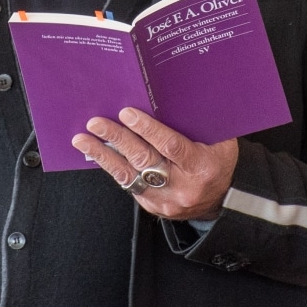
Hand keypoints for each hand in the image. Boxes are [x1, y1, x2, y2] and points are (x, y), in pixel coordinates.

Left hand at [73, 109, 237, 221]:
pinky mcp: (153, 208)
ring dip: (103, 155)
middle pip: (144, 160)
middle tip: (96, 123)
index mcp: (201, 167)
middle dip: (117, 138)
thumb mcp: (219, 141)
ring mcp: (166, 201)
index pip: (170, 146)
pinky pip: (128, 185)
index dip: (146, 129)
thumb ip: (196, 124)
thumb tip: (168, 99)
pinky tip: (98, 154)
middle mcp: (183, 187)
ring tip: (82, 140)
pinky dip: (112, 167)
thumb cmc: (218, 161)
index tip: (126, 113)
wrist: (223, 199)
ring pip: (128, 176)